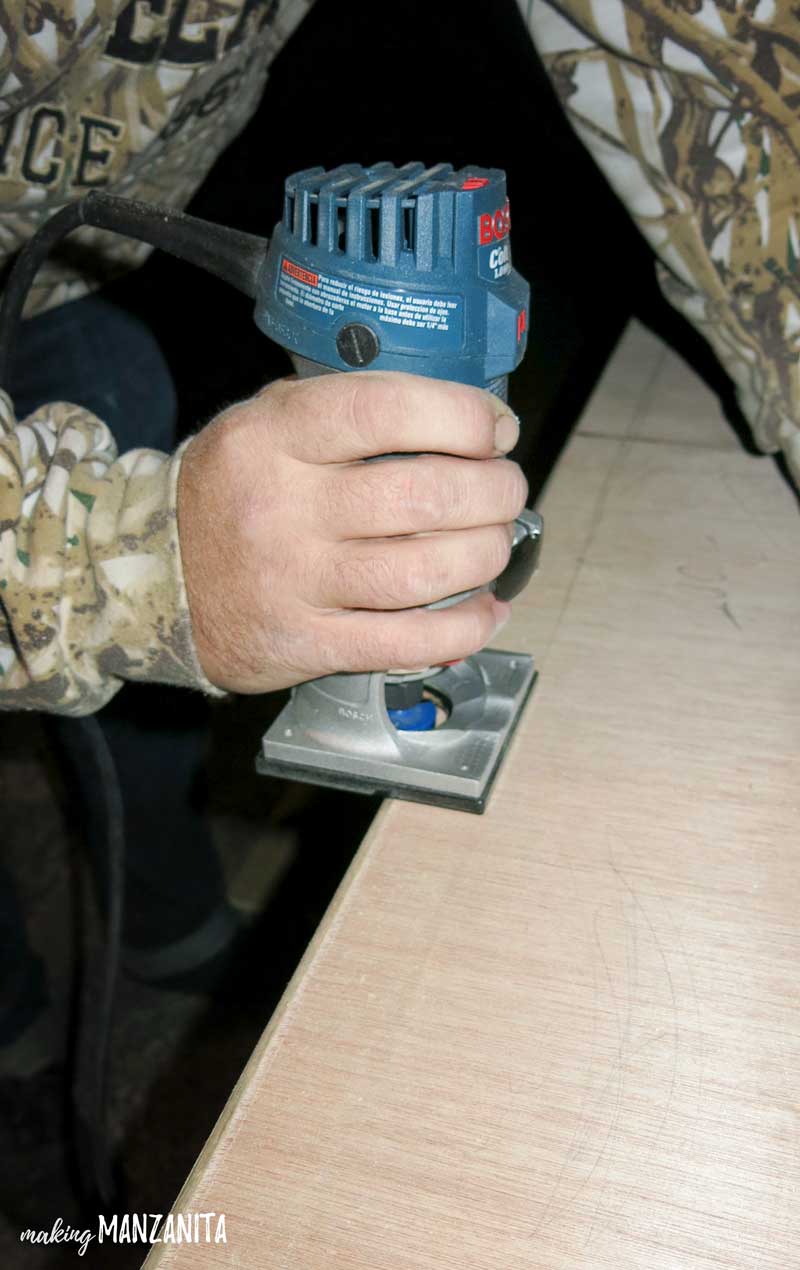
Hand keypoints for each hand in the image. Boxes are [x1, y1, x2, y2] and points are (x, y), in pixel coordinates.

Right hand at [177, 371, 527, 693]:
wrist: (157, 579)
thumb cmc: (232, 493)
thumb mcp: (266, 424)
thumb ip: (346, 410)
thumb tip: (462, 419)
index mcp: (274, 436)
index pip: (384, 410)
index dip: (460, 416)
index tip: (496, 429)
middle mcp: (282, 506)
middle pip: (421, 496)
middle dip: (492, 491)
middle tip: (506, 490)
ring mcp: (293, 579)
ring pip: (421, 570)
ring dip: (484, 555)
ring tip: (496, 542)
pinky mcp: (304, 641)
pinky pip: (404, 640)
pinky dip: (463, 627)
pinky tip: (485, 610)